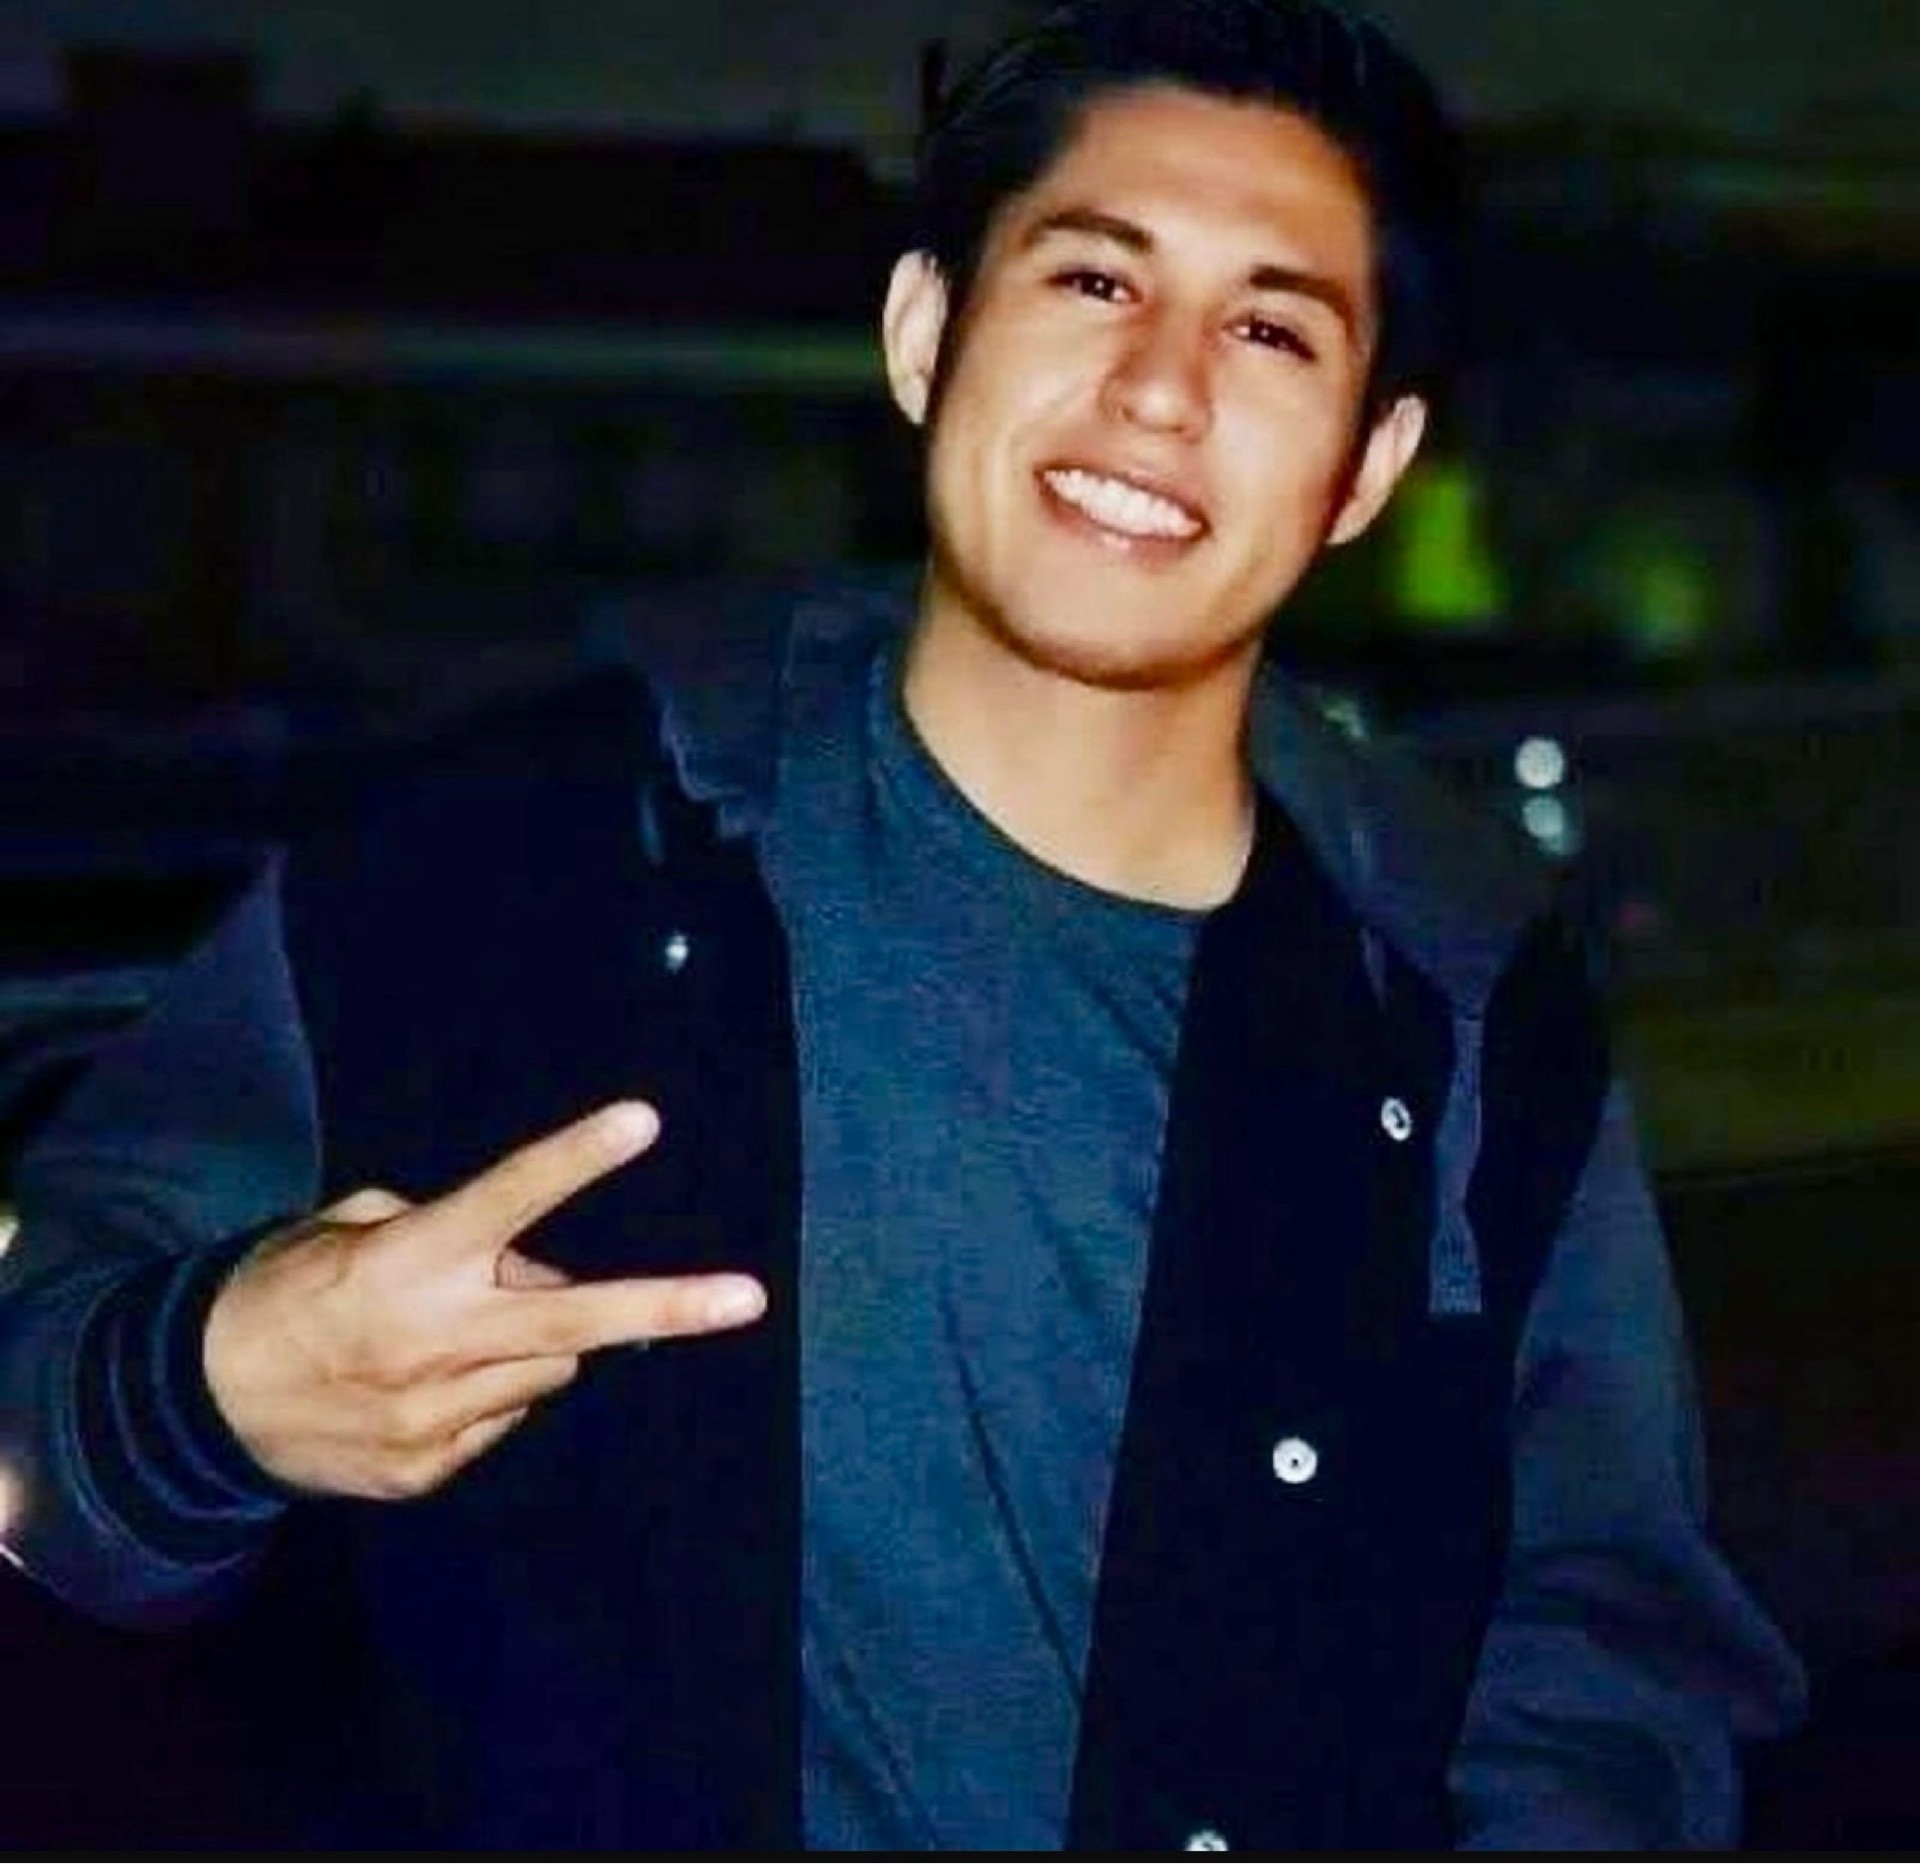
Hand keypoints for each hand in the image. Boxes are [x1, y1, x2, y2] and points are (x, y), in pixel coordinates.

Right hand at [201, 1101, 764, 1498]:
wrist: (192, 1409)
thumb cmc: (281, 1291)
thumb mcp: (347, 1228)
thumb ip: (445, 1231)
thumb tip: (531, 1262)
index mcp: (407, 1264)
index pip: (508, 1198)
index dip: (576, 1156)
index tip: (644, 1119)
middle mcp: (433, 1341)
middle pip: (575, 1318)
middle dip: (668, 1305)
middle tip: (750, 1297)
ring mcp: (435, 1418)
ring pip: (550, 1365)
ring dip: (534, 1339)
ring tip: (463, 1329)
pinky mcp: (428, 1471)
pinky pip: (506, 1415)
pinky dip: (492, 1390)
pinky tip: (427, 1383)